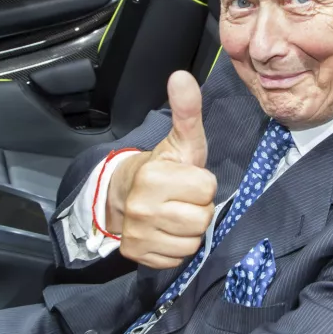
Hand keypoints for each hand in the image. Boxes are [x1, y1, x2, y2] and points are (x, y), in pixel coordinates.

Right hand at [108, 71, 217, 268]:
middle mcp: (142, 208)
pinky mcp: (137, 255)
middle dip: (198, 208)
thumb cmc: (164, 167)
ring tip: (175, 214)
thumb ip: (187, 110)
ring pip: (192, 241)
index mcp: (153, 177)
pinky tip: (166, 231)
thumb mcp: (180, 140)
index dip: (202, 183)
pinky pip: (178, 258)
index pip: (207, 189)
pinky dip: (176, 247)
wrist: (125, 194)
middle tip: (182, 198)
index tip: (186, 179)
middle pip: (202, 219)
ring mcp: (138, 234)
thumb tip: (182, 75)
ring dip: (189, 230)